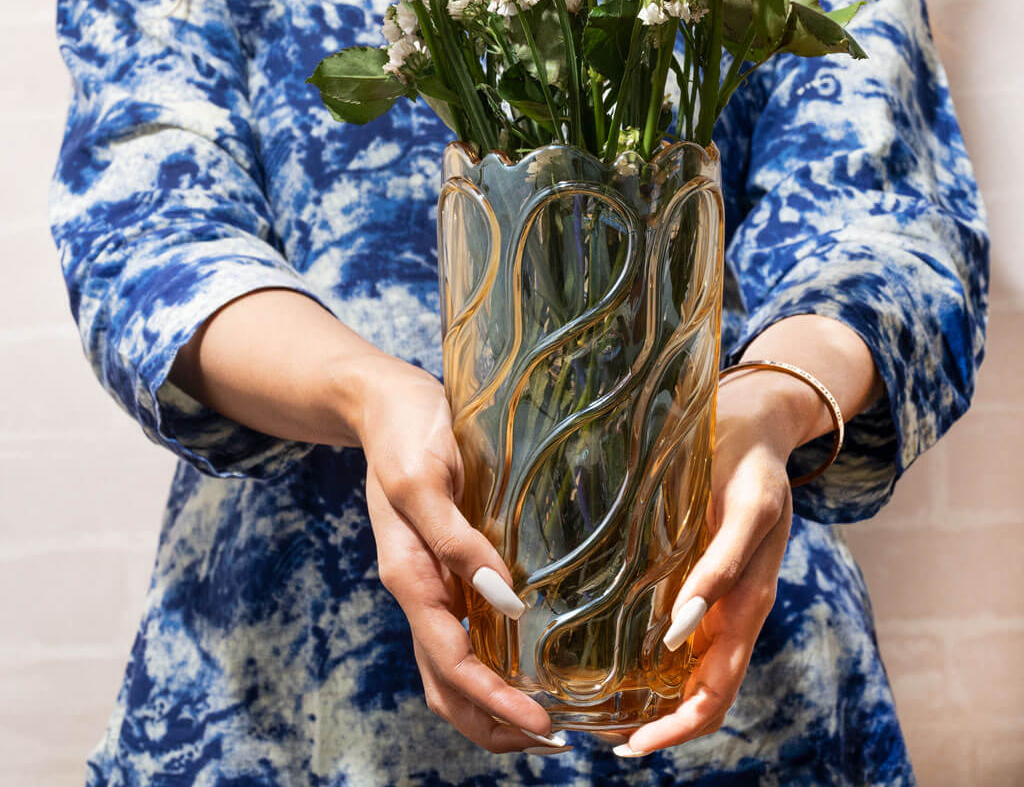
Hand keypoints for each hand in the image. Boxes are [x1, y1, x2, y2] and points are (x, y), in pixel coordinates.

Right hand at [358, 356, 568, 754]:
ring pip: (451, 669)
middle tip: (551, 744)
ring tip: (543, 724)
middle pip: (446, 685)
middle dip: (493, 724)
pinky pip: (460, 635)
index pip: (451, 662)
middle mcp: (417, 591)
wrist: (385, 403)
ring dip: (490, 706)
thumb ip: (458, 542)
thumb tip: (505, 602)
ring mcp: (427, 583)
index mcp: (409, 577)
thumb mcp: (425, 481)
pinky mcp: (440, 568)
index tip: (542, 724)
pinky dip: (487, 668)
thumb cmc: (407, 433)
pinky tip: (522, 665)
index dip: (495, 700)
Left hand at [613, 376, 797, 756]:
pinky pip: (688, 634)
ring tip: (606, 716)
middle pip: (705, 694)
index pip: (716, 690)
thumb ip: (722, 565)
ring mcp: (722, 597)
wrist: (758, 426)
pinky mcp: (707, 576)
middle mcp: (735, 611)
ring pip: (695, 671)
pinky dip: (660, 662)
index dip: (679, 726)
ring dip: (659, 703)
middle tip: (609, 744)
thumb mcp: (746, 508)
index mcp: (748, 604)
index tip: (633, 745)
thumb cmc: (751, 464)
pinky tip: (621, 659)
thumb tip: (683, 628)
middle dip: (663, 727)